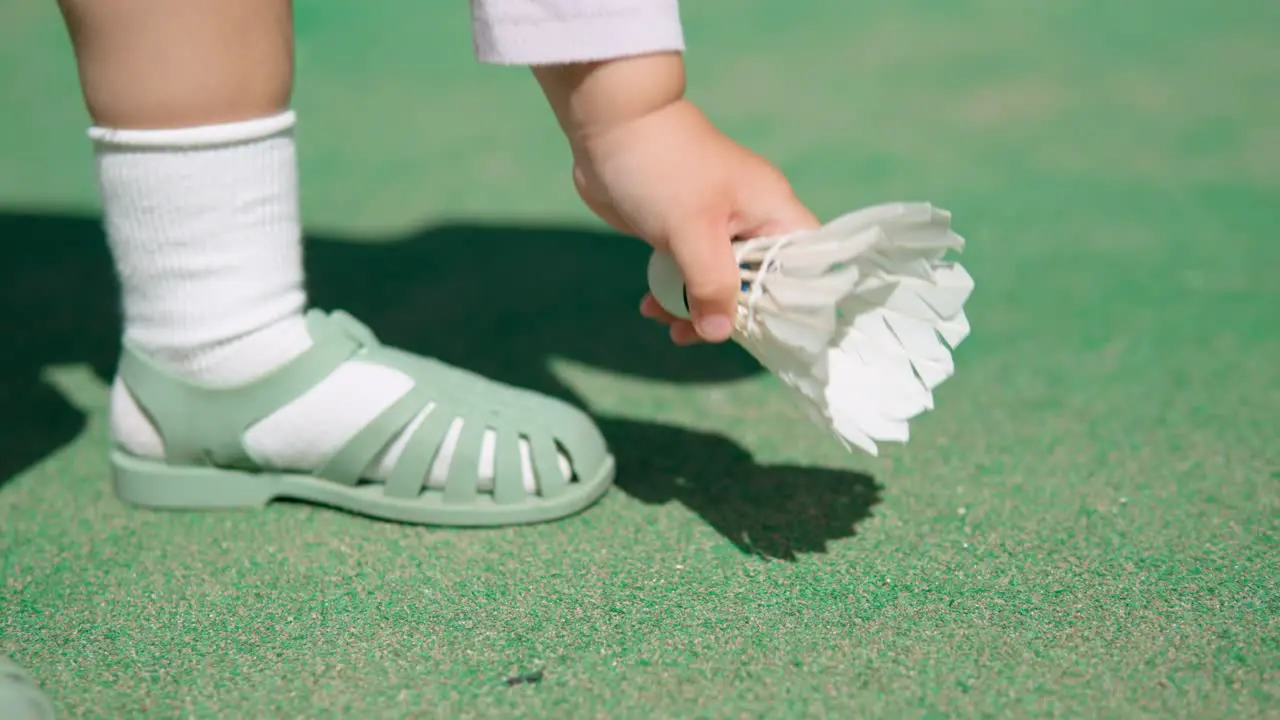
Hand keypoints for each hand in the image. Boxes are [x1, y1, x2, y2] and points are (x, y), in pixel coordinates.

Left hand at [533, 54, 818, 343]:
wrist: (610, 125)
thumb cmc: (664, 169)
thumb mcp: (693, 232)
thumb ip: (712, 285)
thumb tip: (720, 332)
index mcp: (772, 210)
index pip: (807, 264)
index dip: (795, 302)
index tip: (769, 333)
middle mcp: (751, 219)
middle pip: (760, 283)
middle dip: (731, 314)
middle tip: (701, 333)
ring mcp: (715, 226)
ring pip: (719, 283)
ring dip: (694, 308)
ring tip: (668, 325)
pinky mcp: (682, 231)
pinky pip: (688, 274)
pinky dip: (673, 293)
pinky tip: (649, 306)